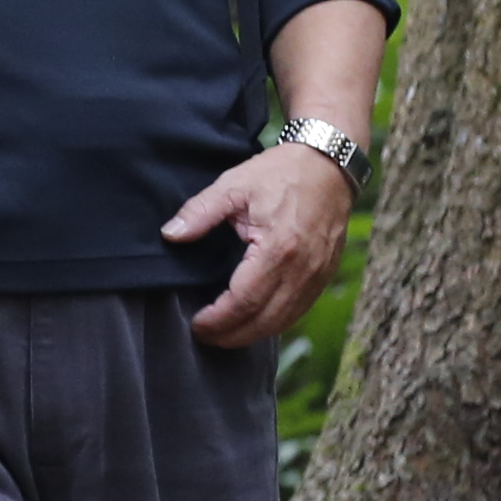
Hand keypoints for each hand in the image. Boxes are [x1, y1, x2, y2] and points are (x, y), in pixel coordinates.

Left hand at [167, 137, 356, 348]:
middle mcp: (301, 269)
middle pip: (264, 321)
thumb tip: (170, 234)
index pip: (243, 301)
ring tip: (225, 334)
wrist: (330, 163)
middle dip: (231, 336)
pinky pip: (299, 310)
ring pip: (284, 321)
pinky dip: (275, 323)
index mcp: (277, 249)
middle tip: (205, 336)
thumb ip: (200, 212)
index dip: (217, 320)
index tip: (196, 324)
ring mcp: (317, 275)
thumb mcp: (234, 185)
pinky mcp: (325, 275)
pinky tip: (255, 322)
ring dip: (253, 334)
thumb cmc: (281, 173)